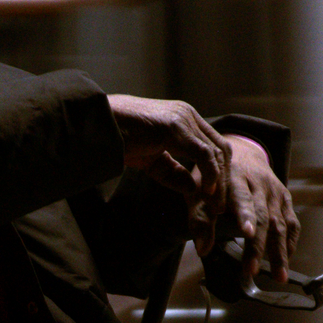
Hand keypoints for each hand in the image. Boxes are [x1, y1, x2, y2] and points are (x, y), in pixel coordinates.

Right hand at [107, 95, 232, 240]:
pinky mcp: (176, 127)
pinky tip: (207, 192)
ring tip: (216, 205)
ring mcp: (183, 119)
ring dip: (219, 182)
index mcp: (184, 119)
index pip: (213, 145)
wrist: (97, 126)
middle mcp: (188, 115)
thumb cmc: (118, 140)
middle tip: (221, 207)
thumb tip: (194, 188)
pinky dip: (210, 175)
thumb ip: (173, 172)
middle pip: (220, 148)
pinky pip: (204, 154)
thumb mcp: (151, 161)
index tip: (217, 198)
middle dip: (225, 179)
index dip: (219, 173)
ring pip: (216, 153)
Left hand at [213, 135, 299, 281]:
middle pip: (262, 217)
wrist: (243, 152)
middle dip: (257, 245)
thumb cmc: (216, 178)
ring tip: (279, 276)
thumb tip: (203, 249)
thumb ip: (200, 218)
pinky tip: (285, 260)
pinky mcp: (285, 199)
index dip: (245, 215)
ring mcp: (275, 192)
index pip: (242, 198)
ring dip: (279, 252)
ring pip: (280, 224)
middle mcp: (259, 184)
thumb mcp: (200, 190)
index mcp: (235, 178)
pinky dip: (290, 243)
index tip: (247, 233)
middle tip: (251, 269)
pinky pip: (292, 223)